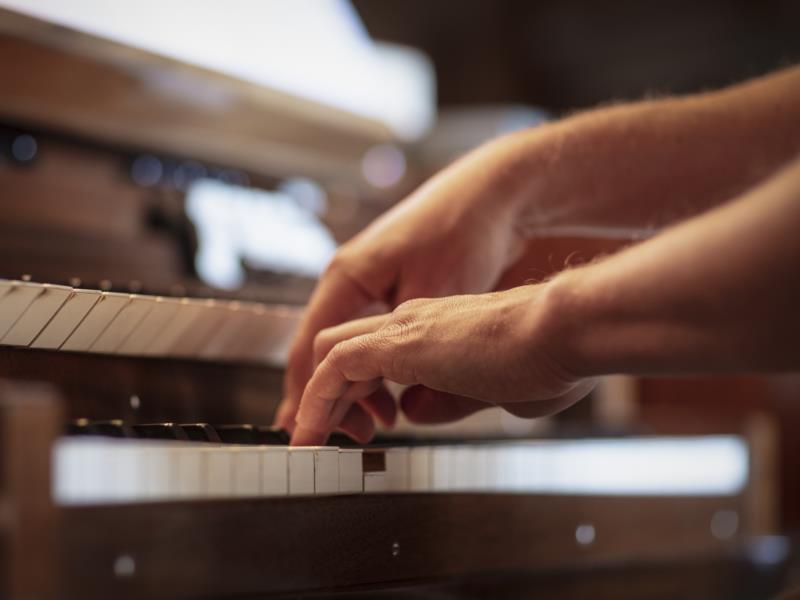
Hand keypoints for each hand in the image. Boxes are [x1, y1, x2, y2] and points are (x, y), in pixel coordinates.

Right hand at [276, 135, 537, 437]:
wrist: (492, 195)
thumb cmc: (462, 233)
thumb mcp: (435, 299)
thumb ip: (413, 354)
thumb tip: (408, 412)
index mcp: (346, 279)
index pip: (311, 351)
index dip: (307, 398)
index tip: (305, 436)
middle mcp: (349, 281)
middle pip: (323, 352)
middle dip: (329, 399)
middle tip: (344, 439)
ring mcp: (370, 283)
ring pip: (348, 347)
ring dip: (356, 387)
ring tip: (377, 423)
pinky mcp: (392, 287)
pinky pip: (370, 338)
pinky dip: (376, 369)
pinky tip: (394, 393)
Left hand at [291, 284, 595, 445]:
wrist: (563, 330)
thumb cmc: (551, 360)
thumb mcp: (493, 393)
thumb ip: (447, 400)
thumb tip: (413, 413)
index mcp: (439, 332)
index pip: (381, 355)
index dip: (361, 392)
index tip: (358, 426)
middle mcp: (415, 321)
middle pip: (347, 348)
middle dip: (328, 393)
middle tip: (320, 435)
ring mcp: (405, 327)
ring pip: (332, 354)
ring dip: (315, 400)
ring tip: (306, 442)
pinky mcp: (399, 342)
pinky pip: (335, 368)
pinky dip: (316, 401)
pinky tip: (311, 434)